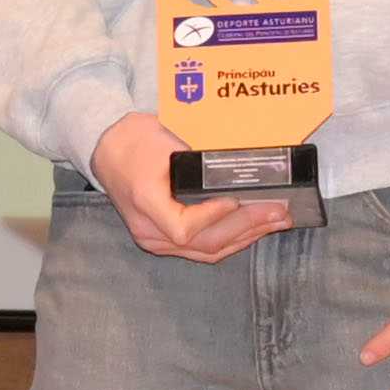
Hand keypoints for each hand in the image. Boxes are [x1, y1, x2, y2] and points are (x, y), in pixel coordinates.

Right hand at [91, 112, 291, 262]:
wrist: (110, 149)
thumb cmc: (137, 140)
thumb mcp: (164, 139)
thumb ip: (198, 160)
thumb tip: (243, 169)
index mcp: (145, 201)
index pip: (184, 227)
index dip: (214, 217)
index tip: (238, 198)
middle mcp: (149, 229)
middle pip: (203, 242)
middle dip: (247, 227)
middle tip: (279, 212)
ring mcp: (156, 240)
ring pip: (207, 250)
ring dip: (246, 237)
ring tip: (276, 222)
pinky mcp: (165, 241)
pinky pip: (202, 248)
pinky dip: (231, 240)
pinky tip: (255, 230)